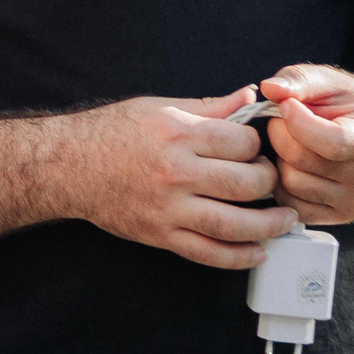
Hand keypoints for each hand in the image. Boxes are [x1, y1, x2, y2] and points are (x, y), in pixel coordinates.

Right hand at [61, 91, 296, 269]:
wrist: (68, 166)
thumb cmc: (112, 132)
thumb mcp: (159, 108)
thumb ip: (208, 108)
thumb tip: (247, 97)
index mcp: (177, 134)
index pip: (241, 143)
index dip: (256, 145)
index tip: (254, 149)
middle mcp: (176, 172)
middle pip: (245, 183)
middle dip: (269, 182)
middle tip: (270, 181)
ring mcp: (169, 208)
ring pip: (234, 224)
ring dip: (269, 225)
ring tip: (285, 220)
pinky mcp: (161, 235)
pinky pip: (208, 253)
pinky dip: (239, 257)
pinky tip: (258, 251)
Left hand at [259, 65, 353, 224]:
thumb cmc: (343, 104)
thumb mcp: (325, 81)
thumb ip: (298, 80)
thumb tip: (270, 88)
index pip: (334, 143)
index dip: (299, 123)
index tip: (286, 105)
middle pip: (302, 161)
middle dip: (279, 134)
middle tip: (281, 120)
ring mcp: (352, 200)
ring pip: (291, 182)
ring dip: (278, 158)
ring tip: (289, 142)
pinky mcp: (334, 216)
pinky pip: (289, 203)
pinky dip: (280, 182)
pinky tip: (289, 163)